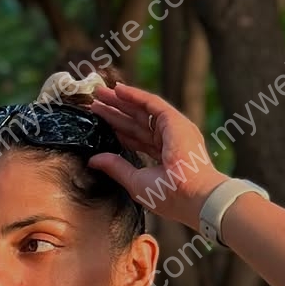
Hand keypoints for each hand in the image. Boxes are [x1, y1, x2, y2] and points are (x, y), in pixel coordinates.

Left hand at [86, 83, 226, 231]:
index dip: (118, 131)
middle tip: (96, 102)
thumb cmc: (169, 195)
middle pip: (136, 123)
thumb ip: (115, 167)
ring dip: (121, 101)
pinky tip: (118, 90)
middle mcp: (169, 141)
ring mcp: (173, 129)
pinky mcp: (174, 121)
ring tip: (100, 94)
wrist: (191, 195)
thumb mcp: (135, 181)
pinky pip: (151, 103)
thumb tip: (93, 161)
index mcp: (163, 158)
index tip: (100, 123)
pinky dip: (134, 95)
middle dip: (116, 112)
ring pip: (142, 111)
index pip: (137, 140)